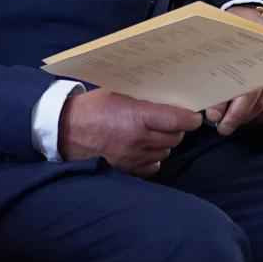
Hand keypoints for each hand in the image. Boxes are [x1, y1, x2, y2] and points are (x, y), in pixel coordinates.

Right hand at [57, 89, 202, 178]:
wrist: (69, 130)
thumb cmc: (94, 107)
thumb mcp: (119, 92)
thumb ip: (144, 97)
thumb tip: (168, 97)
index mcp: (138, 117)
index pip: (178, 121)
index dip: (190, 118)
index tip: (193, 115)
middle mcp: (140, 139)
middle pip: (176, 137)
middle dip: (176, 128)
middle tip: (167, 119)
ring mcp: (135, 157)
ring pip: (166, 150)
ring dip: (164, 141)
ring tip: (151, 131)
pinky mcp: (130, 169)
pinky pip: (154, 165)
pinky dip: (153, 156)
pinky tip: (143, 147)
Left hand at [206, 5, 262, 134]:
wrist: (253, 19)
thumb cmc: (229, 28)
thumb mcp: (215, 32)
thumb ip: (204, 53)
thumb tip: (186, 78)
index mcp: (245, 49)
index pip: (238, 82)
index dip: (224, 102)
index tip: (212, 115)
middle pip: (252, 96)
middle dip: (235, 116)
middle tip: (221, 128)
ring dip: (246, 118)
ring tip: (229, 125)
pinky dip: (262, 115)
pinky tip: (249, 121)